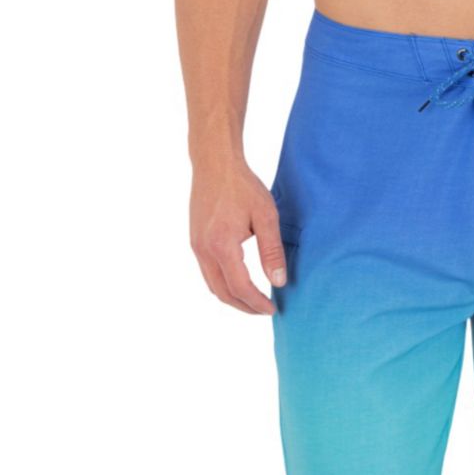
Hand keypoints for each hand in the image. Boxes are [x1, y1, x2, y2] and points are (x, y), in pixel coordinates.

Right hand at [190, 162, 287, 314]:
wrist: (214, 164)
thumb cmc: (242, 186)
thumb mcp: (265, 216)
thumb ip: (272, 251)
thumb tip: (278, 282)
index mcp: (222, 245)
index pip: (240, 287)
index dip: (257, 303)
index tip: (273, 309)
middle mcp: (204, 250)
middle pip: (223, 293)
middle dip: (244, 306)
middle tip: (265, 310)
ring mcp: (196, 246)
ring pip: (212, 285)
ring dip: (232, 298)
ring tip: (254, 300)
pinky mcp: (194, 241)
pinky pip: (207, 273)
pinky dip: (222, 284)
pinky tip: (238, 282)